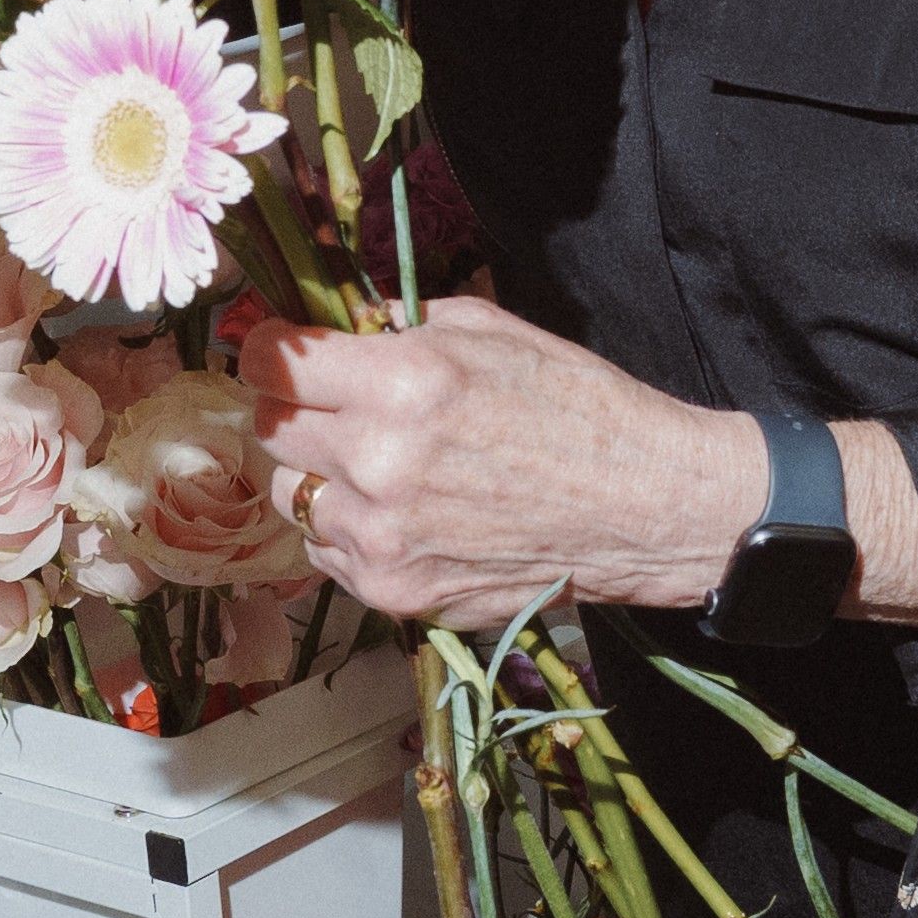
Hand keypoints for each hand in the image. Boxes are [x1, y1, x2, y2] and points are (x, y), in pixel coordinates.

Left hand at [240, 298, 763, 628]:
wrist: (646, 507)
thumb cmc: (581, 406)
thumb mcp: (496, 332)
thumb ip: (406, 326)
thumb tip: (348, 330)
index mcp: (403, 384)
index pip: (272, 363)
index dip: (272, 353)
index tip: (285, 355)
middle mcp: (379, 461)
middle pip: (271, 429)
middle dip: (295, 410)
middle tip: (335, 408)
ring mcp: (382, 536)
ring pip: (292, 496)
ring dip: (320, 476)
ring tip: (375, 468)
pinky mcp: (395, 591)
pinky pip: (327, 552)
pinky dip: (349, 531)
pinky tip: (402, 515)